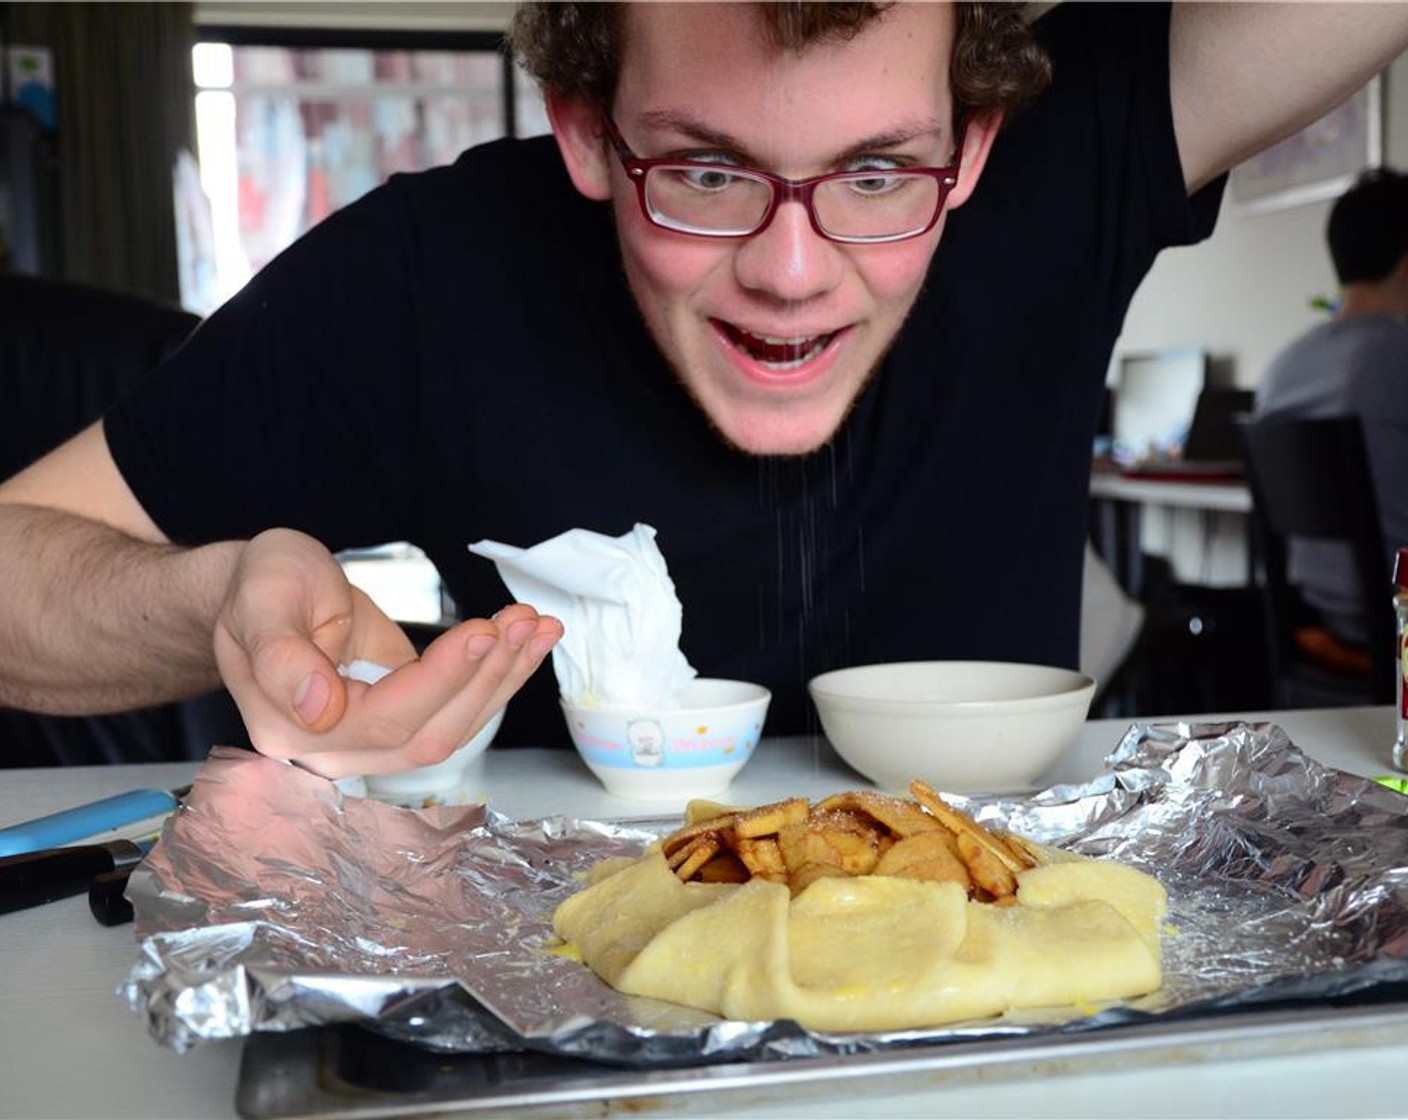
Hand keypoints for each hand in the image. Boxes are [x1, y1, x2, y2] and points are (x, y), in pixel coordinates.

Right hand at [213, 528, 562, 777]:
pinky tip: (528, 642)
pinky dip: (498, 675)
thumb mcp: (261, 601)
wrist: (263, 588)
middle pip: (429, 733)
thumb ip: (280, 656)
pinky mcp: (403, 719)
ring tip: (538, 625)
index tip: (482, 632)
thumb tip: (317, 706)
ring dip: (503, 676)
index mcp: (292, 729)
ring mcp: (372, 741)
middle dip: (486, 676)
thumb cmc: (259, 587)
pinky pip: (457, 708)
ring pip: (453, 726)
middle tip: (524, 620)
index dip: (440, 680)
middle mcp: (334, 750)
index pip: (385, 719)